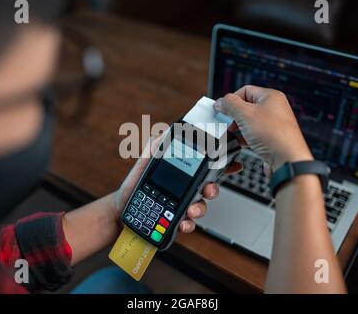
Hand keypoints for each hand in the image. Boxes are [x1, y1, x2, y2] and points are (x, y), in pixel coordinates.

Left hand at [114, 135, 241, 232]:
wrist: (123, 208)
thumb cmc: (134, 185)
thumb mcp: (143, 162)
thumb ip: (154, 146)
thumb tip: (164, 132)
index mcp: (181, 174)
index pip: (205, 169)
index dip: (222, 167)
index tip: (234, 164)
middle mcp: (185, 191)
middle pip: (208, 189)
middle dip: (213, 190)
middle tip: (208, 190)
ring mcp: (182, 207)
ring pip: (201, 207)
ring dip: (200, 209)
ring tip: (192, 210)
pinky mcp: (176, 221)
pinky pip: (188, 224)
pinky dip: (188, 224)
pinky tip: (182, 223)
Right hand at [214, 85, 312, 172]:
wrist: (286, 159)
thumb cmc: (273, 134)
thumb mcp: (245, 113)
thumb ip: (230, 104)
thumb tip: (221, 102)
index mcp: (271, 96)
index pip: (245, 91)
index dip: (232, 99)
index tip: (222, 109)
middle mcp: (274, 109)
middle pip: (246, 107)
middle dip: (234, 116)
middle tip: (227, 123)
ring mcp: (273, 125)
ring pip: (249, 122)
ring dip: (238, 128)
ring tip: (232, 134)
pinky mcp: (271, 139)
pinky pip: (253, 135)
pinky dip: (244, 138)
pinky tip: (240, 143)